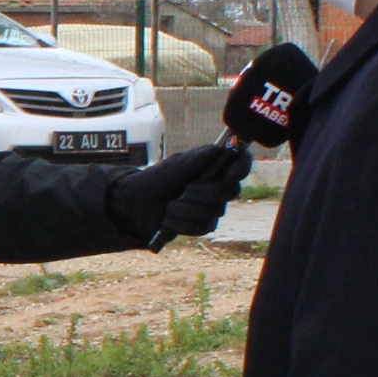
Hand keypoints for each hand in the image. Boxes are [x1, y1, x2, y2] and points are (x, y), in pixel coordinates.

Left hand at [107, 142, 251, 247]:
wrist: (135, 205)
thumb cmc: (156, 180)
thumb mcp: (173, 167)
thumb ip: (195, 160)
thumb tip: (218, 149)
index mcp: (213, 165)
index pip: (241, 163)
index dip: (241, 167)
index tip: (230, 173)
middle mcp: (217, 185)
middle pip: (231, 191)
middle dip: (207, 193)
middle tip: (186, 190)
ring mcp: (212, 206)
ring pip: (215, 212)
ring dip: (187, 209)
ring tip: (169, 206)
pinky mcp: (202, 224)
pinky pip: (203, 227)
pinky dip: (182, 223)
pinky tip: (168, 219)